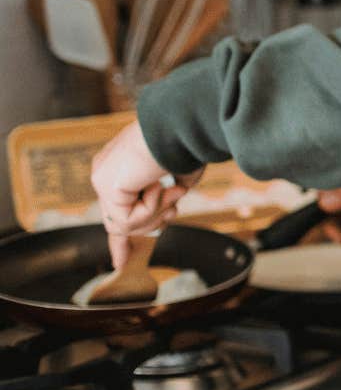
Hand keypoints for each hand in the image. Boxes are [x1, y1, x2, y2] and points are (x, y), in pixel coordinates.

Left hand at [89, 121, 202, 266]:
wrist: (182, 125)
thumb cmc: (188, 143)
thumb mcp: (180, 176)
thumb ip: (168, 198)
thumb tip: (166, 214)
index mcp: (122, 165)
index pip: (116, 208)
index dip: (119, 239)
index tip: (119, 264)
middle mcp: (107, 171)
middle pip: (121, 222)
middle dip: (153, 222)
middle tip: (176, 205)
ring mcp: (103, 179)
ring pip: (127, 225)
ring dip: (158, 212)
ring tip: (172, 189)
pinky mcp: (106, 186)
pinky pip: (128, 222)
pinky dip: (152, 209)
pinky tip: (159, 186)